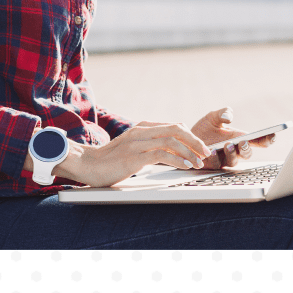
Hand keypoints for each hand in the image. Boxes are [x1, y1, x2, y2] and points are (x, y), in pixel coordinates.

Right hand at [52, 121, 211, 187]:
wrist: (86, 165)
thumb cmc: (110, 160)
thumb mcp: (133, 148)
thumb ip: (149, 146)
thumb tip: (171, 152)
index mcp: (143, 127)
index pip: (174, 126)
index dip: (191, 136)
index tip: (201, 148)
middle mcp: (142, 131)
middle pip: (176, 129)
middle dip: (195, 141)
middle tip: (206, 153)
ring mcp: (137, 142)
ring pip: (171, 141)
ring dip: (189, 152)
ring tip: (199, 162)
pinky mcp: (134, 156)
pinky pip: (161, 154)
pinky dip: (177, 159)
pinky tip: (185, 166)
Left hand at [190, 107, 275, 168]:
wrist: (186, 139)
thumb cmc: (204, 128)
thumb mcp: (213, 117)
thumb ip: (222, 113)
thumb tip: (229, 117)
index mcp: (239, 138)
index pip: (258, 140)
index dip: (267, 139)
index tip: (272, 135)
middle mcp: (235, 150)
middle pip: (248, 153)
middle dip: (247, 148)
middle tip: (243, 141)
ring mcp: (224, 159)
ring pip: (234, 161)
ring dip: (232, 153)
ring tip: (228, 145)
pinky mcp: (212, 165)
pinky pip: (216, 164)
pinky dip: (215, 157)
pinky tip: (212, 151)